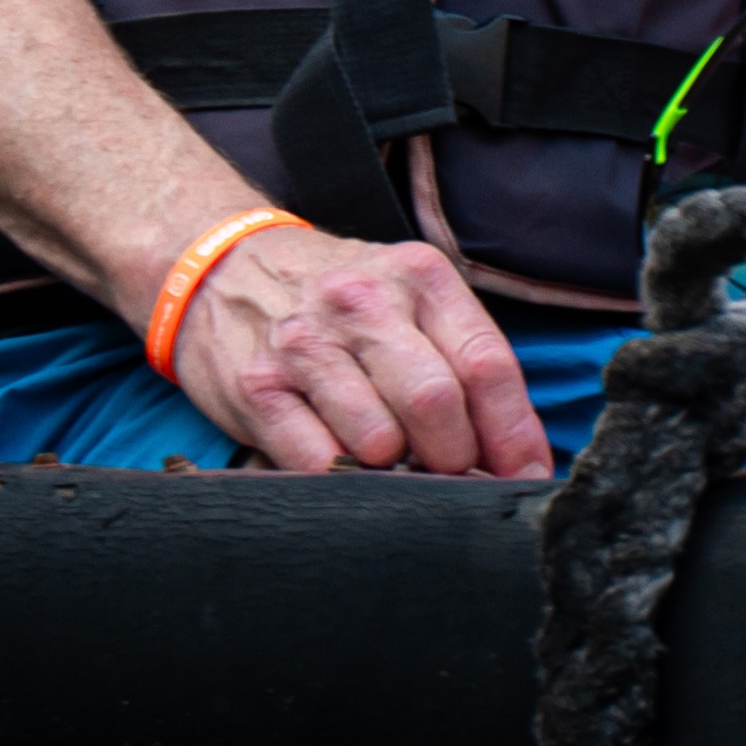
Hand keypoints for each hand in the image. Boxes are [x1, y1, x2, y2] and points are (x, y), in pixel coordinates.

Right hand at [168, 223, 553, 474]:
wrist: (221, 267)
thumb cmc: (338, 303)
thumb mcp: (407, 301)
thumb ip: (461, 363)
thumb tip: (516, 458)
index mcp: (419, 276)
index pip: (486, 364)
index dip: (514, 435)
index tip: (524, 478)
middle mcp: (362, 301)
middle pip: (436, 402)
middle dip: (454, 458)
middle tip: (446, 470)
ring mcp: (305, 343)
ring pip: (378, 441)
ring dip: (394, 471)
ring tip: (388, 460)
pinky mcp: (257, 386)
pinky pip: (316, 460)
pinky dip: (340, 478)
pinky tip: (340, 462)